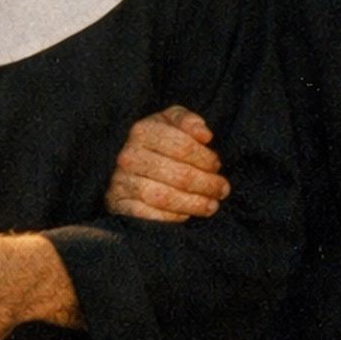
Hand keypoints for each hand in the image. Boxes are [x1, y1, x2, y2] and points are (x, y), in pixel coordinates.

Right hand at [105, 106, 227, 223]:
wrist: (123, 165)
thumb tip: (205, 135)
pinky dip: (171, 218)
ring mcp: (121, 181)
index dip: (205, 159)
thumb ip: (188, 121)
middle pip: (179, 175)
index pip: (183, 147)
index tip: (217, 166)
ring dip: (193, 204)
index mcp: (143, 130)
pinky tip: (186, 215)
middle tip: (222, 190)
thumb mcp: (170, 122)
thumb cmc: (157, 142)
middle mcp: (129, 156)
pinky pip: (149, 216)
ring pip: (165, 197)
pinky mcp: (118, 204)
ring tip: (211, 205)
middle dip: (207, 184)